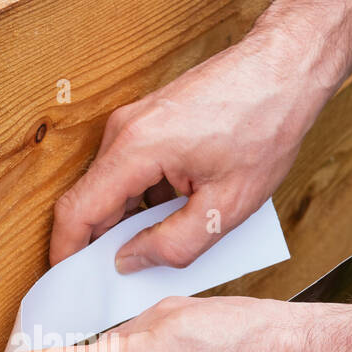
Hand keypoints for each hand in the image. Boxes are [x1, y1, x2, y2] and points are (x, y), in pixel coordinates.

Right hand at [50, 39, 323, 275]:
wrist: (285, 67)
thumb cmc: (265, 126)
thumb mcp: (227, 206)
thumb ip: (173, 244)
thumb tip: (129, 261)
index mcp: (136, 149)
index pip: (77, 211)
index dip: (65, 253)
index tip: (67, 284)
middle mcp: (124, 131)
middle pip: (90, 200)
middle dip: (99, 243)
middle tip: (121, 280)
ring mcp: (134, 122)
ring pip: (113, 187)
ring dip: (130, 221)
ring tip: (167, 243)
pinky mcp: (148, 121)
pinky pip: (131, 170)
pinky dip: (146, 199)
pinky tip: (182, 212)